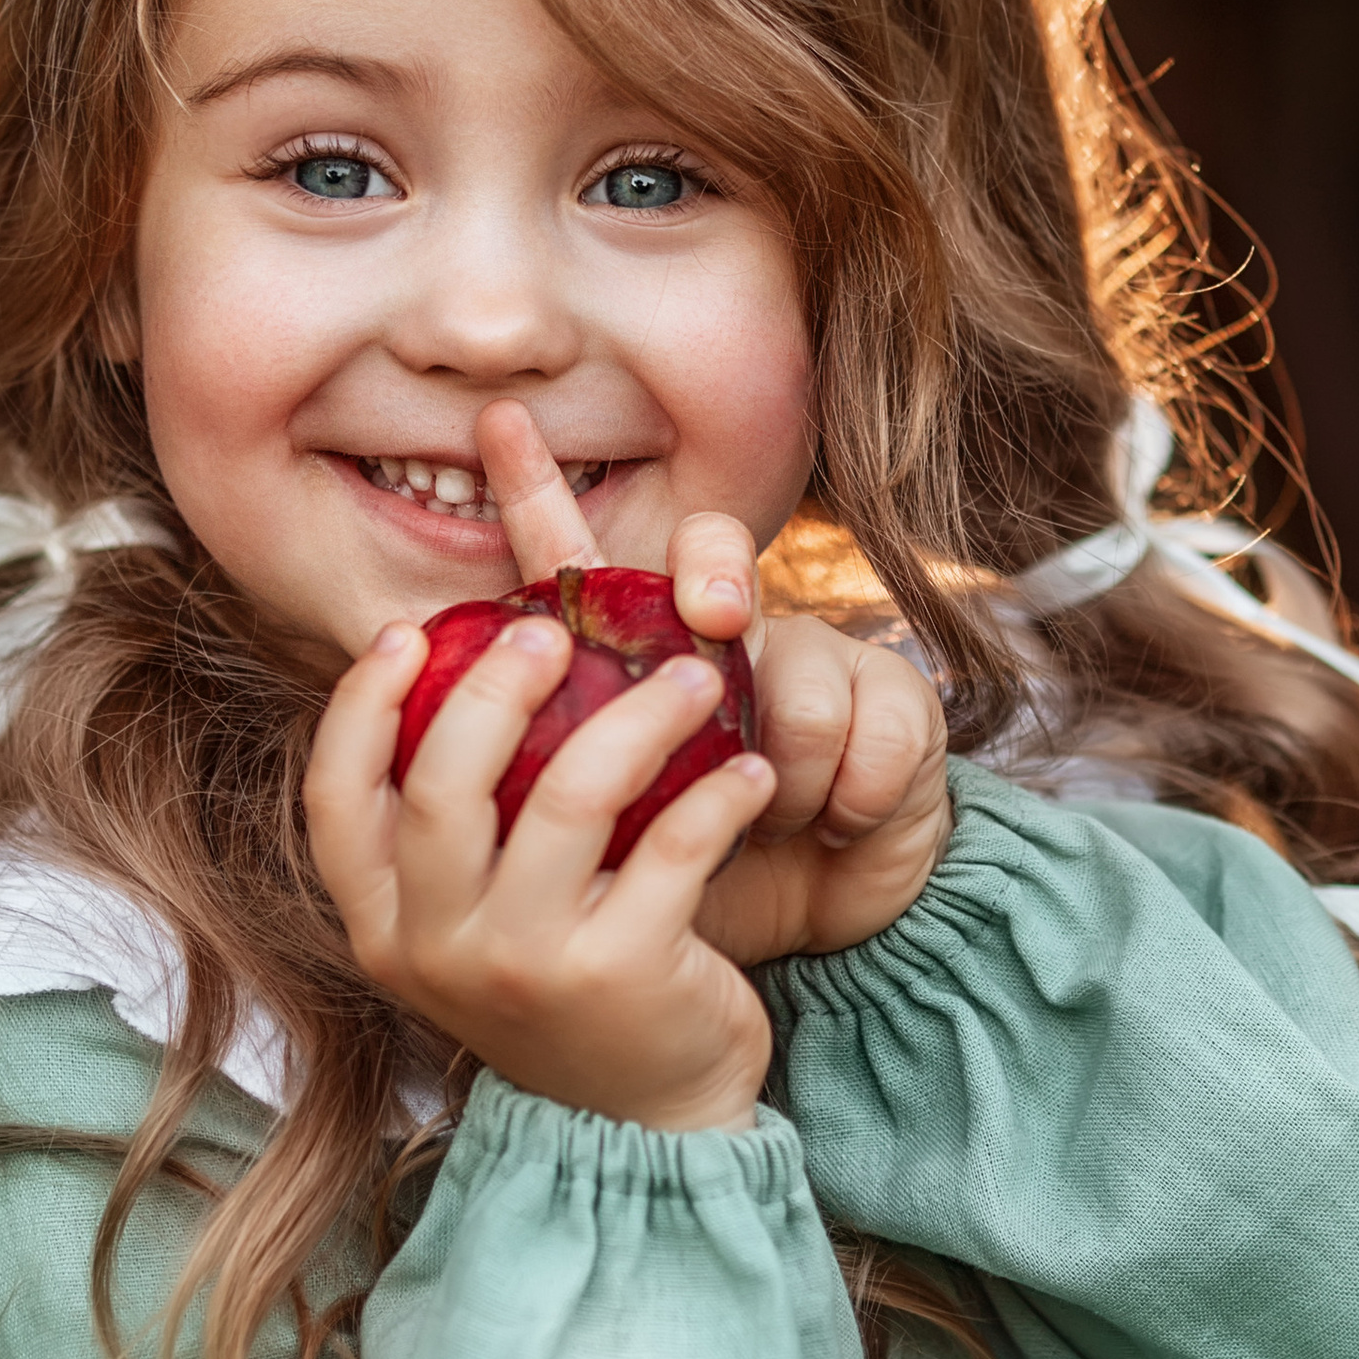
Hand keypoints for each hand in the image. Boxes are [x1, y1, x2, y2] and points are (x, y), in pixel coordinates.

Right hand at [305, 612, 778, 1131]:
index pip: (334, 799)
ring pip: (569, 796)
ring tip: (694, 679)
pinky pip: (671, 847)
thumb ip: (459, 831)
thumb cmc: (562, 987)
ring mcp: (526, 966)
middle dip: (497, 685)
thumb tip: (475, 666)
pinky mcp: (621, 976)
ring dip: (639, 717)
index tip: (404, 631)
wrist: (646, 1129)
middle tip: (553, 630)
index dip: (358, 705)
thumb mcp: (476, 926)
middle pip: (444, 783)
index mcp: (385, 926)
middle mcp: (438, 949)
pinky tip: (749, 767)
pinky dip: (719, 793)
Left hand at [478, 400, 951, 967]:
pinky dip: (849, 800)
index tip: (495, 424)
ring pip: (791, 679)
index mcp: (641, 663)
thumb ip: (554, 779)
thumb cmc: (693, 875)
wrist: (818, 933)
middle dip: (709, 572)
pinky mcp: (894, 701)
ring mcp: (816, 659)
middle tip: (713, 613)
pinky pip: (869, 736)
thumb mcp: (613, 833)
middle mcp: (729, 635)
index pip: (579, 559)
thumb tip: (464, 742)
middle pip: (711, 556)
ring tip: (769, 820)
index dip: (535, 489)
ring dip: (779, 776)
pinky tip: (837, 824)